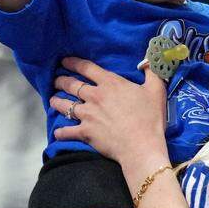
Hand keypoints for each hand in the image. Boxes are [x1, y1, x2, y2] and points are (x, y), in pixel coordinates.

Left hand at [49, 57, 168, 167]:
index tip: (64, 61)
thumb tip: (148, 61)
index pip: (87, 68)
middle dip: (61, 81)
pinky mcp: (84, 132)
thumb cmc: (149, 118)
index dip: (74, 63)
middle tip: (56, 80)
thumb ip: (152, 73)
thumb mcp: (156, 91)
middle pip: (72, 85)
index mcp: (110, 83)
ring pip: (65, 105)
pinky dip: (61, 131)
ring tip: (52, 100)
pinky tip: (57, 132)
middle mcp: (94, 96)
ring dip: (57, 102)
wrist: (141, 146)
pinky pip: (67, 131)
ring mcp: (87, 114)